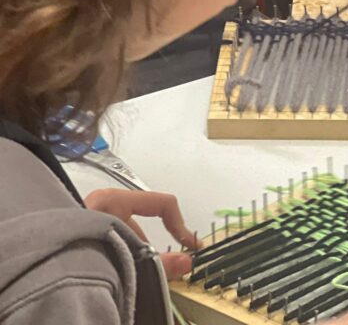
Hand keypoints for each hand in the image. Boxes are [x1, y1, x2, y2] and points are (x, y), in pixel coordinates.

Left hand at [84, 189, 198, 278]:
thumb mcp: (125, 255)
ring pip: (123, 234)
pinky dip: (116, 254)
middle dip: (149, 249)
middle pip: (140, 224)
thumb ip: (158, 262)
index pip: (163, 204)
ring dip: (131, 253)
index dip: (180, 225)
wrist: (32, 267)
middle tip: (152, 269)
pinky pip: (108, 239)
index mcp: (114, 200)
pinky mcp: (79, 230)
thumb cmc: (75, 247)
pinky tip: (113, 270)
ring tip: (126, 273)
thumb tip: (186, 262)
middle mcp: (101, 202)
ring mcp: (88, 215)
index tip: (190, 245)